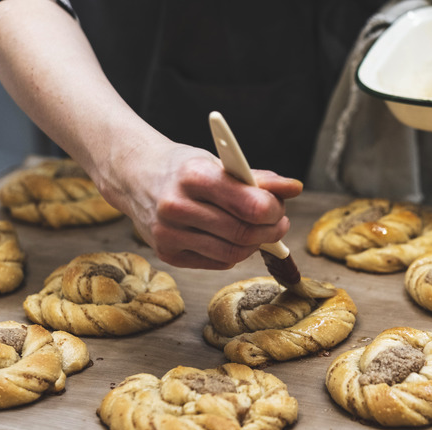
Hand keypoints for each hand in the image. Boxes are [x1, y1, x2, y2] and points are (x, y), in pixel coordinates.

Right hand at [99, 141, 302, 269]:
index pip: (250, 206)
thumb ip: (259, 178)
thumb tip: (296, 187)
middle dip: (270, 230)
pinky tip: (234, 239)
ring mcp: (168, 234)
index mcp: (193, 176)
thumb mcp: (220, 164)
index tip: (278, 208)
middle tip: (278, 223)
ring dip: (255, 245)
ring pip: (232, 253)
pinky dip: (234, 254)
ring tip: (260, 231)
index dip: (273, 210)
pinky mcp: (166, 254)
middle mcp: (176, 206)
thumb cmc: (185, 169)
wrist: (135, 176)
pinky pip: (217, 262)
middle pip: (243, 233)